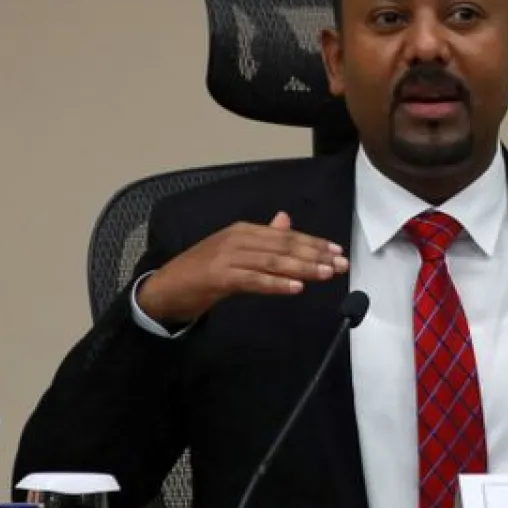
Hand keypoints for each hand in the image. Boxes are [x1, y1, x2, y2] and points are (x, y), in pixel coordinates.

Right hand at [136, 211, 347, 325]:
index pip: (285, 235)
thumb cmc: (202, 270)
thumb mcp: (234, 250)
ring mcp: (227, 256)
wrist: (166, 287)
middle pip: (282, 246)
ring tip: (325, 274)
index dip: (312, 243)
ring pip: (272, 261)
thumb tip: (285, 220)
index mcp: (243, 230)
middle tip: (341, 264)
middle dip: (314, 255)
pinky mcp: (218, 276)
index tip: (337, 252)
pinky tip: (295, 287)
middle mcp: (237, 238)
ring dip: (302, 267)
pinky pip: (253, 279)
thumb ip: (262, 238)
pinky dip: (275, 283)